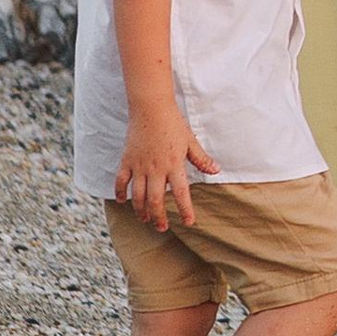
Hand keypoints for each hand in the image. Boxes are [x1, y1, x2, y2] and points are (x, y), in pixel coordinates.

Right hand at [116, 103, 218, 231]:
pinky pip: (120, 182)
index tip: (188, 222)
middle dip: (158, 217)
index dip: (185, 209)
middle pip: (155, 200)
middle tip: (161, 228)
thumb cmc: (173, 123)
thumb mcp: (190, 140)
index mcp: (174, 164)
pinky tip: (122, 202)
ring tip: (145, 219)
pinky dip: (120, 193)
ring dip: (141, 210)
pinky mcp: (126, 161)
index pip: (181, 193)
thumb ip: (201, 158)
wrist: (151, 107)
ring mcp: (139, 166)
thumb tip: (216, 170)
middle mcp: (156, 169)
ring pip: (137, 196)